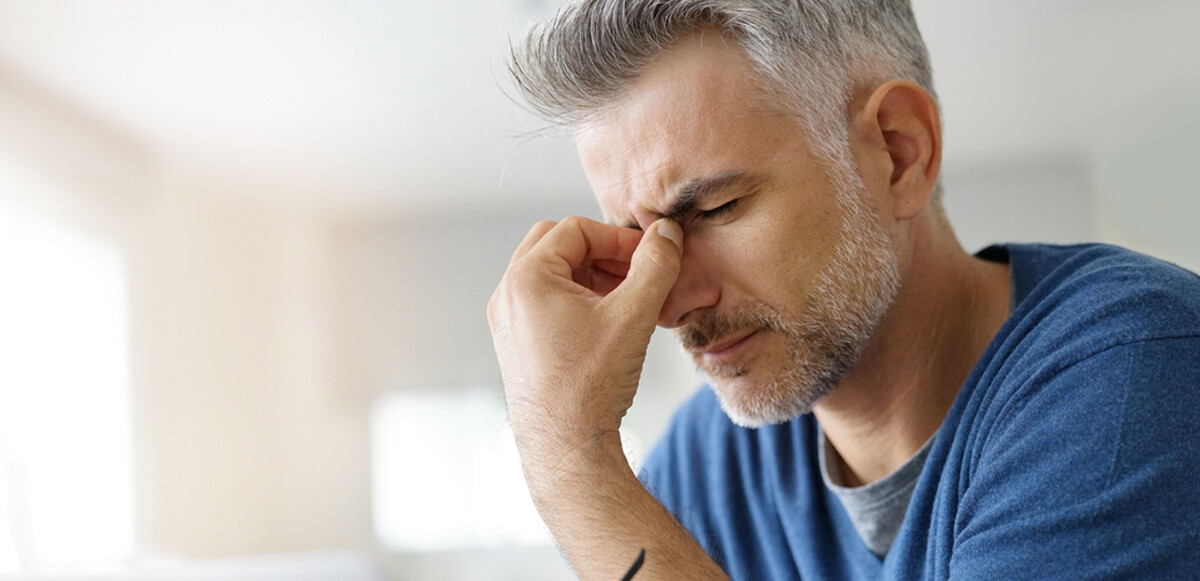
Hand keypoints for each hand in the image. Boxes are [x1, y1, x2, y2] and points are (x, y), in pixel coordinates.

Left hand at [487, 216, 683, 459]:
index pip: (576, 230)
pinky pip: (544, 302)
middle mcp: (508, 295)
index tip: (650, 257)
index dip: (618, 238)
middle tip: (635, 273)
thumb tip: (667, 233)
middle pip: (556, 244)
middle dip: (600, 252)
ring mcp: (507, 321)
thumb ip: (654, 266)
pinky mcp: (515, 343)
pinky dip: (576, 300)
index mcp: (526, 278)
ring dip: (589, 276)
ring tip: (627, 300)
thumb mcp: (633, 315)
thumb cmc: (591, 385)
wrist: (566, 447)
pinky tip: (607, 324)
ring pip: (551, 274)